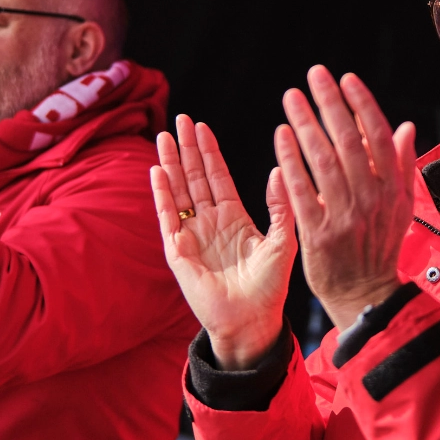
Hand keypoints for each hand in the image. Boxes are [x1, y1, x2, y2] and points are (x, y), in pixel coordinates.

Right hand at [151, 115, 298, 370]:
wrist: (252, 321)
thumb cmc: (270, 287)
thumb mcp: (282, 240)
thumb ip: (280, 206)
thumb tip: (279, 169)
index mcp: (233, 218)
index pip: (217, 176)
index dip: (208, 152)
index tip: (201, 125)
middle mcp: (209, 223)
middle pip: (193, 177)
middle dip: (186, 148)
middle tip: (180, 118)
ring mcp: (191, 235)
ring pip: (177, 191)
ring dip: (170, 164)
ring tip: (164, 136)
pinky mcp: (178, 252)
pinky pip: (167, 217)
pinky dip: (161, 194)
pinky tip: (156, 171)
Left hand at [275, 65, 415, 330]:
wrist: (365, 295)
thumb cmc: (380, 246)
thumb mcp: (401, 206)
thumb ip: (402, 164)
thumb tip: (405, 126)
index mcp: (393, 188)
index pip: (377, 135)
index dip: (361, 104)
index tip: (345, 78)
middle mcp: (371, 198)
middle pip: (349, 141)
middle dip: (330, 103)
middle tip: (314, 75)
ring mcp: (344, 216)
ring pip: (323, 160)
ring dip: (307, 124)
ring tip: (292, 97)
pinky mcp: (318, 234)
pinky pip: (302, 191)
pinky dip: (291, 161)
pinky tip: (281, 136)